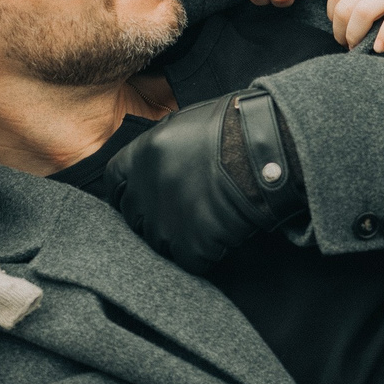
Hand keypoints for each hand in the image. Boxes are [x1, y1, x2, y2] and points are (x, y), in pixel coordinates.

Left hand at [102, 92, 302, 271]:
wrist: (268, 148)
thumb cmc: (237, 126)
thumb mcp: (187, 122)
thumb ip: (163, 145)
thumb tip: (157, 163)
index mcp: (144, 154)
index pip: (115, 182)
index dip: (126, 192)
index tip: (137, 199)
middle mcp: (148, 188)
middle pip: (135, 218)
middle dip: (154, 218)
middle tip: (183, 214)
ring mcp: (168, 219)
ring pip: (159, 244)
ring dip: (180, 238)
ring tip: (208, 223)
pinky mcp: (193, 243)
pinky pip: (189, 261)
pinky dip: (205, 255)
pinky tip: (222, 237)